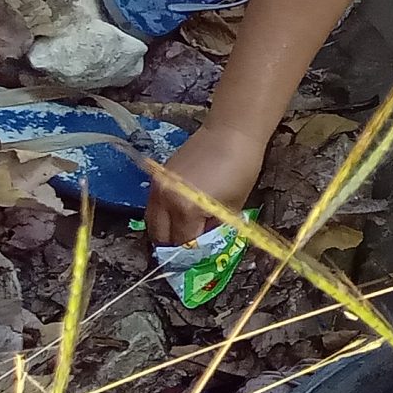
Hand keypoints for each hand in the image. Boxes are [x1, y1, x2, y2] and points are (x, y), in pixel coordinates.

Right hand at [145, 123, 268, 245]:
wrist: (231, 132)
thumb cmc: (240, 167)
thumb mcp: (233, 203)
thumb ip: (216, 226)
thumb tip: (206, 243)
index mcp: (186, 208)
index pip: (183, 243)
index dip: (192, 254)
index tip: (197, 260)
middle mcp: (165, 199)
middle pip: (160, 235)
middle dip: (173, 246)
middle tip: (187, 251)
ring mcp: (158, 186)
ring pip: (152, 220)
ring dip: (163, 231)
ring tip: (180, 235)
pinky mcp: (158, 175)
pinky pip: (153, 203)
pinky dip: (162, 214)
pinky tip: (176, 215)